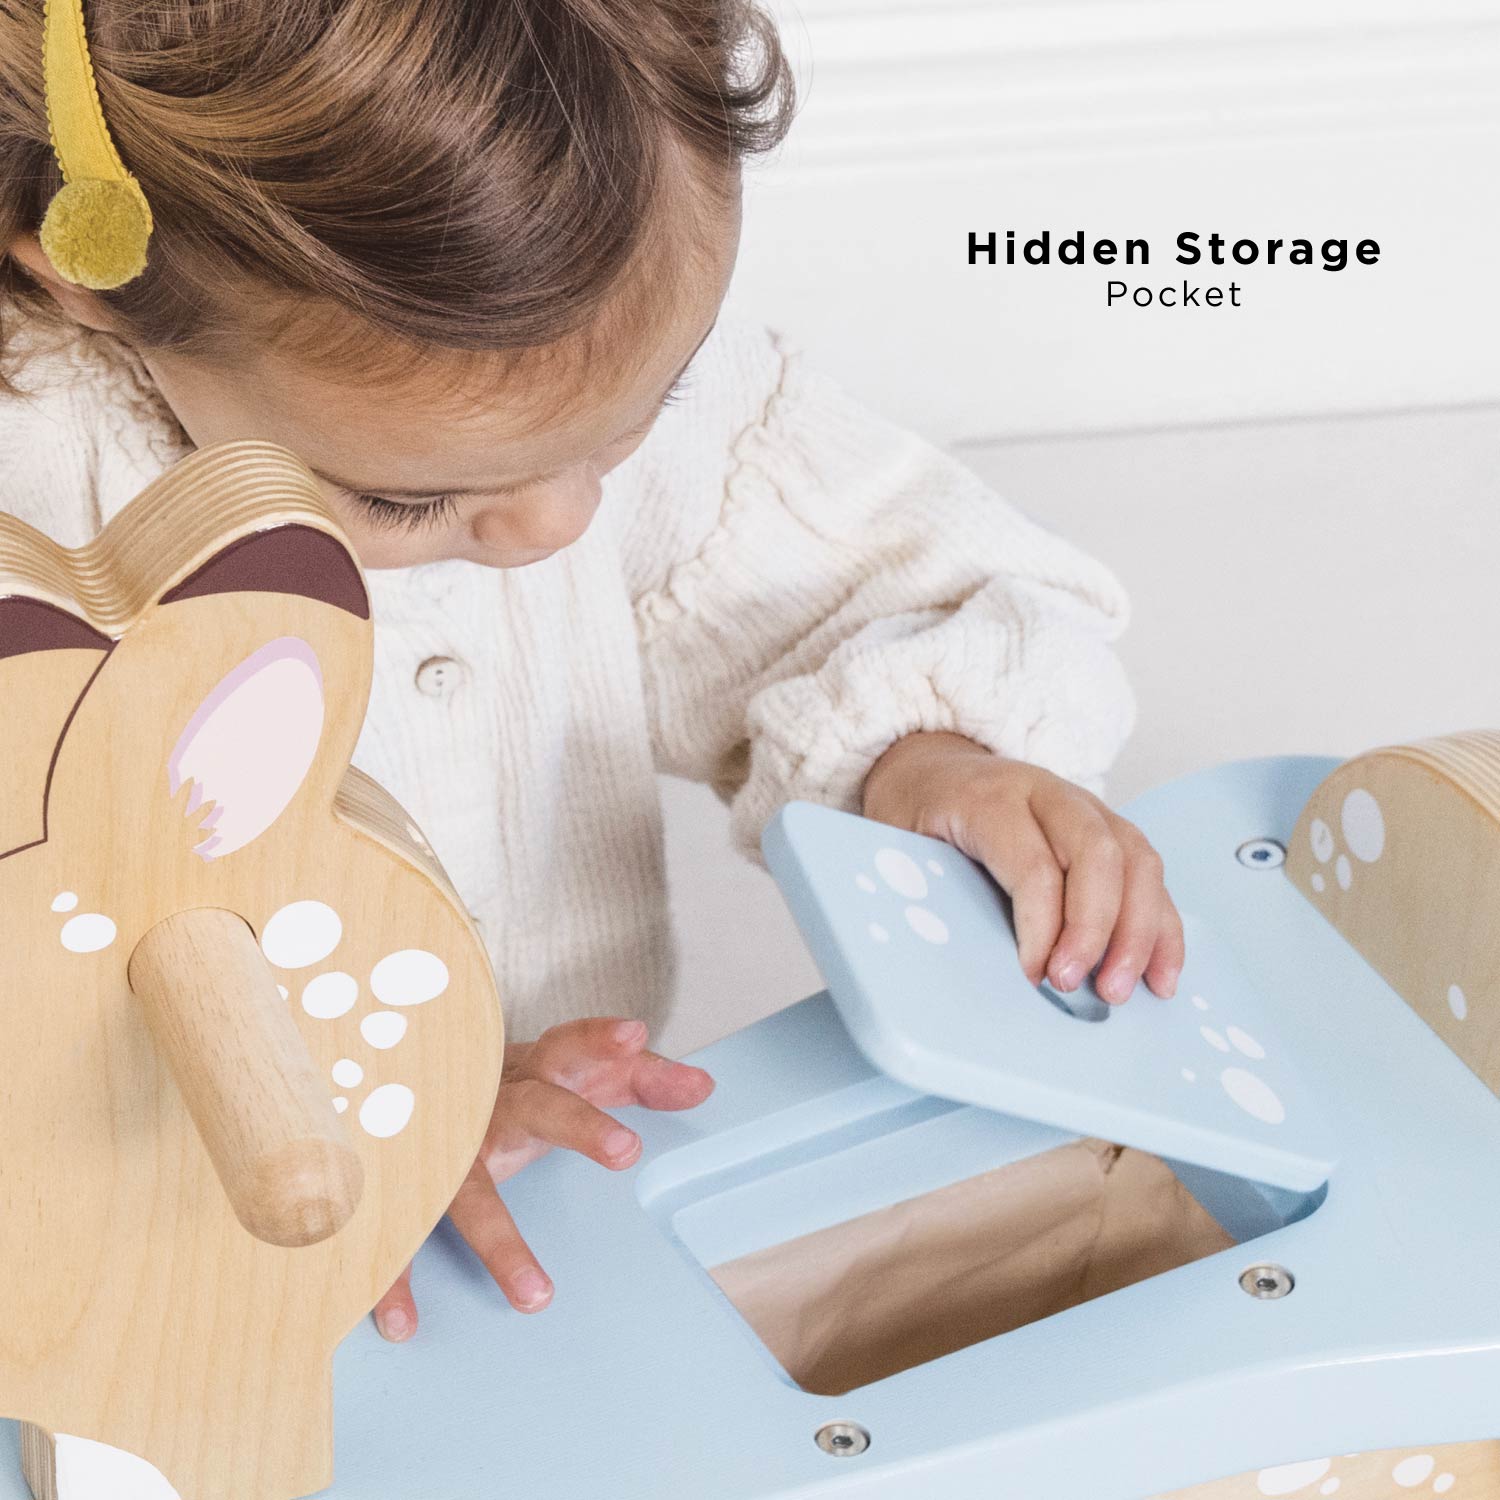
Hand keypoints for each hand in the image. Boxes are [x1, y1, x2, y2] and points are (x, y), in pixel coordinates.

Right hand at [373, 1018, 713, 1340]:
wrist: (405, 1073)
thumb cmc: (517, 1083)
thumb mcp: (576, 1074)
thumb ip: (641, 1079)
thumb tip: (703, 1086)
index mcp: (530, 1069)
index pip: (570, 1046)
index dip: (600, 1040)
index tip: (635, 1035)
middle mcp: (486, 1102)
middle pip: (535, 1107)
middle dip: (578, 1124)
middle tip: (628, 1151)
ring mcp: (442, 1146)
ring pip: (469, 1188)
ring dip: (498, 1240)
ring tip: (535, 1295)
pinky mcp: (407, 1189)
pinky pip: (399, 1232)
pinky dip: (393, 1276)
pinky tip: (400, 1321)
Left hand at [862, 732, 1183, 1002]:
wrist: (930, 765)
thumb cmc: (914, 812)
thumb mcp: (894, 842)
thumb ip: (922, 887)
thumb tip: (945, 963)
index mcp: (989, 797)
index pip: (1033, 863)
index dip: (1041, 926)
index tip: (1034, 977)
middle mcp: (1047, 793)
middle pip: (1098, 854)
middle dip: (1096, 929)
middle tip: (1075, 985)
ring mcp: (1085, 806)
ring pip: (1136, 860)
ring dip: (1139, 932)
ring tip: (1120, 990)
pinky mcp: (1109, 827)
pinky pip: (1150, 872)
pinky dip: (1161, 925)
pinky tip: (1160, 973)